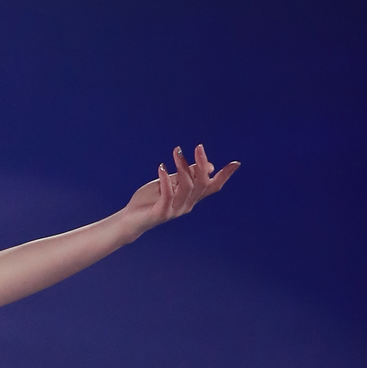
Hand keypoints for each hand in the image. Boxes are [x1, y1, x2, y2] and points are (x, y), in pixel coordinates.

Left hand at [121, 144, 238, 234]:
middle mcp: (187, 204)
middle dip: (202, 164)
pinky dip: (166, 179)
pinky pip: (168, 195)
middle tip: (198, 147)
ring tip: (176, 152)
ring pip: (187, 186)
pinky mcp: (162, 213)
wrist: (130, 220)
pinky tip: (161, 167)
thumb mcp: (169, 183)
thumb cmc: (149, 200)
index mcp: (191, 198)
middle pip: (202, 184)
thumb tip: (209, 167)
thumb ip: (186, 175)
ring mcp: (175, 210)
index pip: (212, 187)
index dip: (224, 176)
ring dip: (182, 167)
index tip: (236, 163)